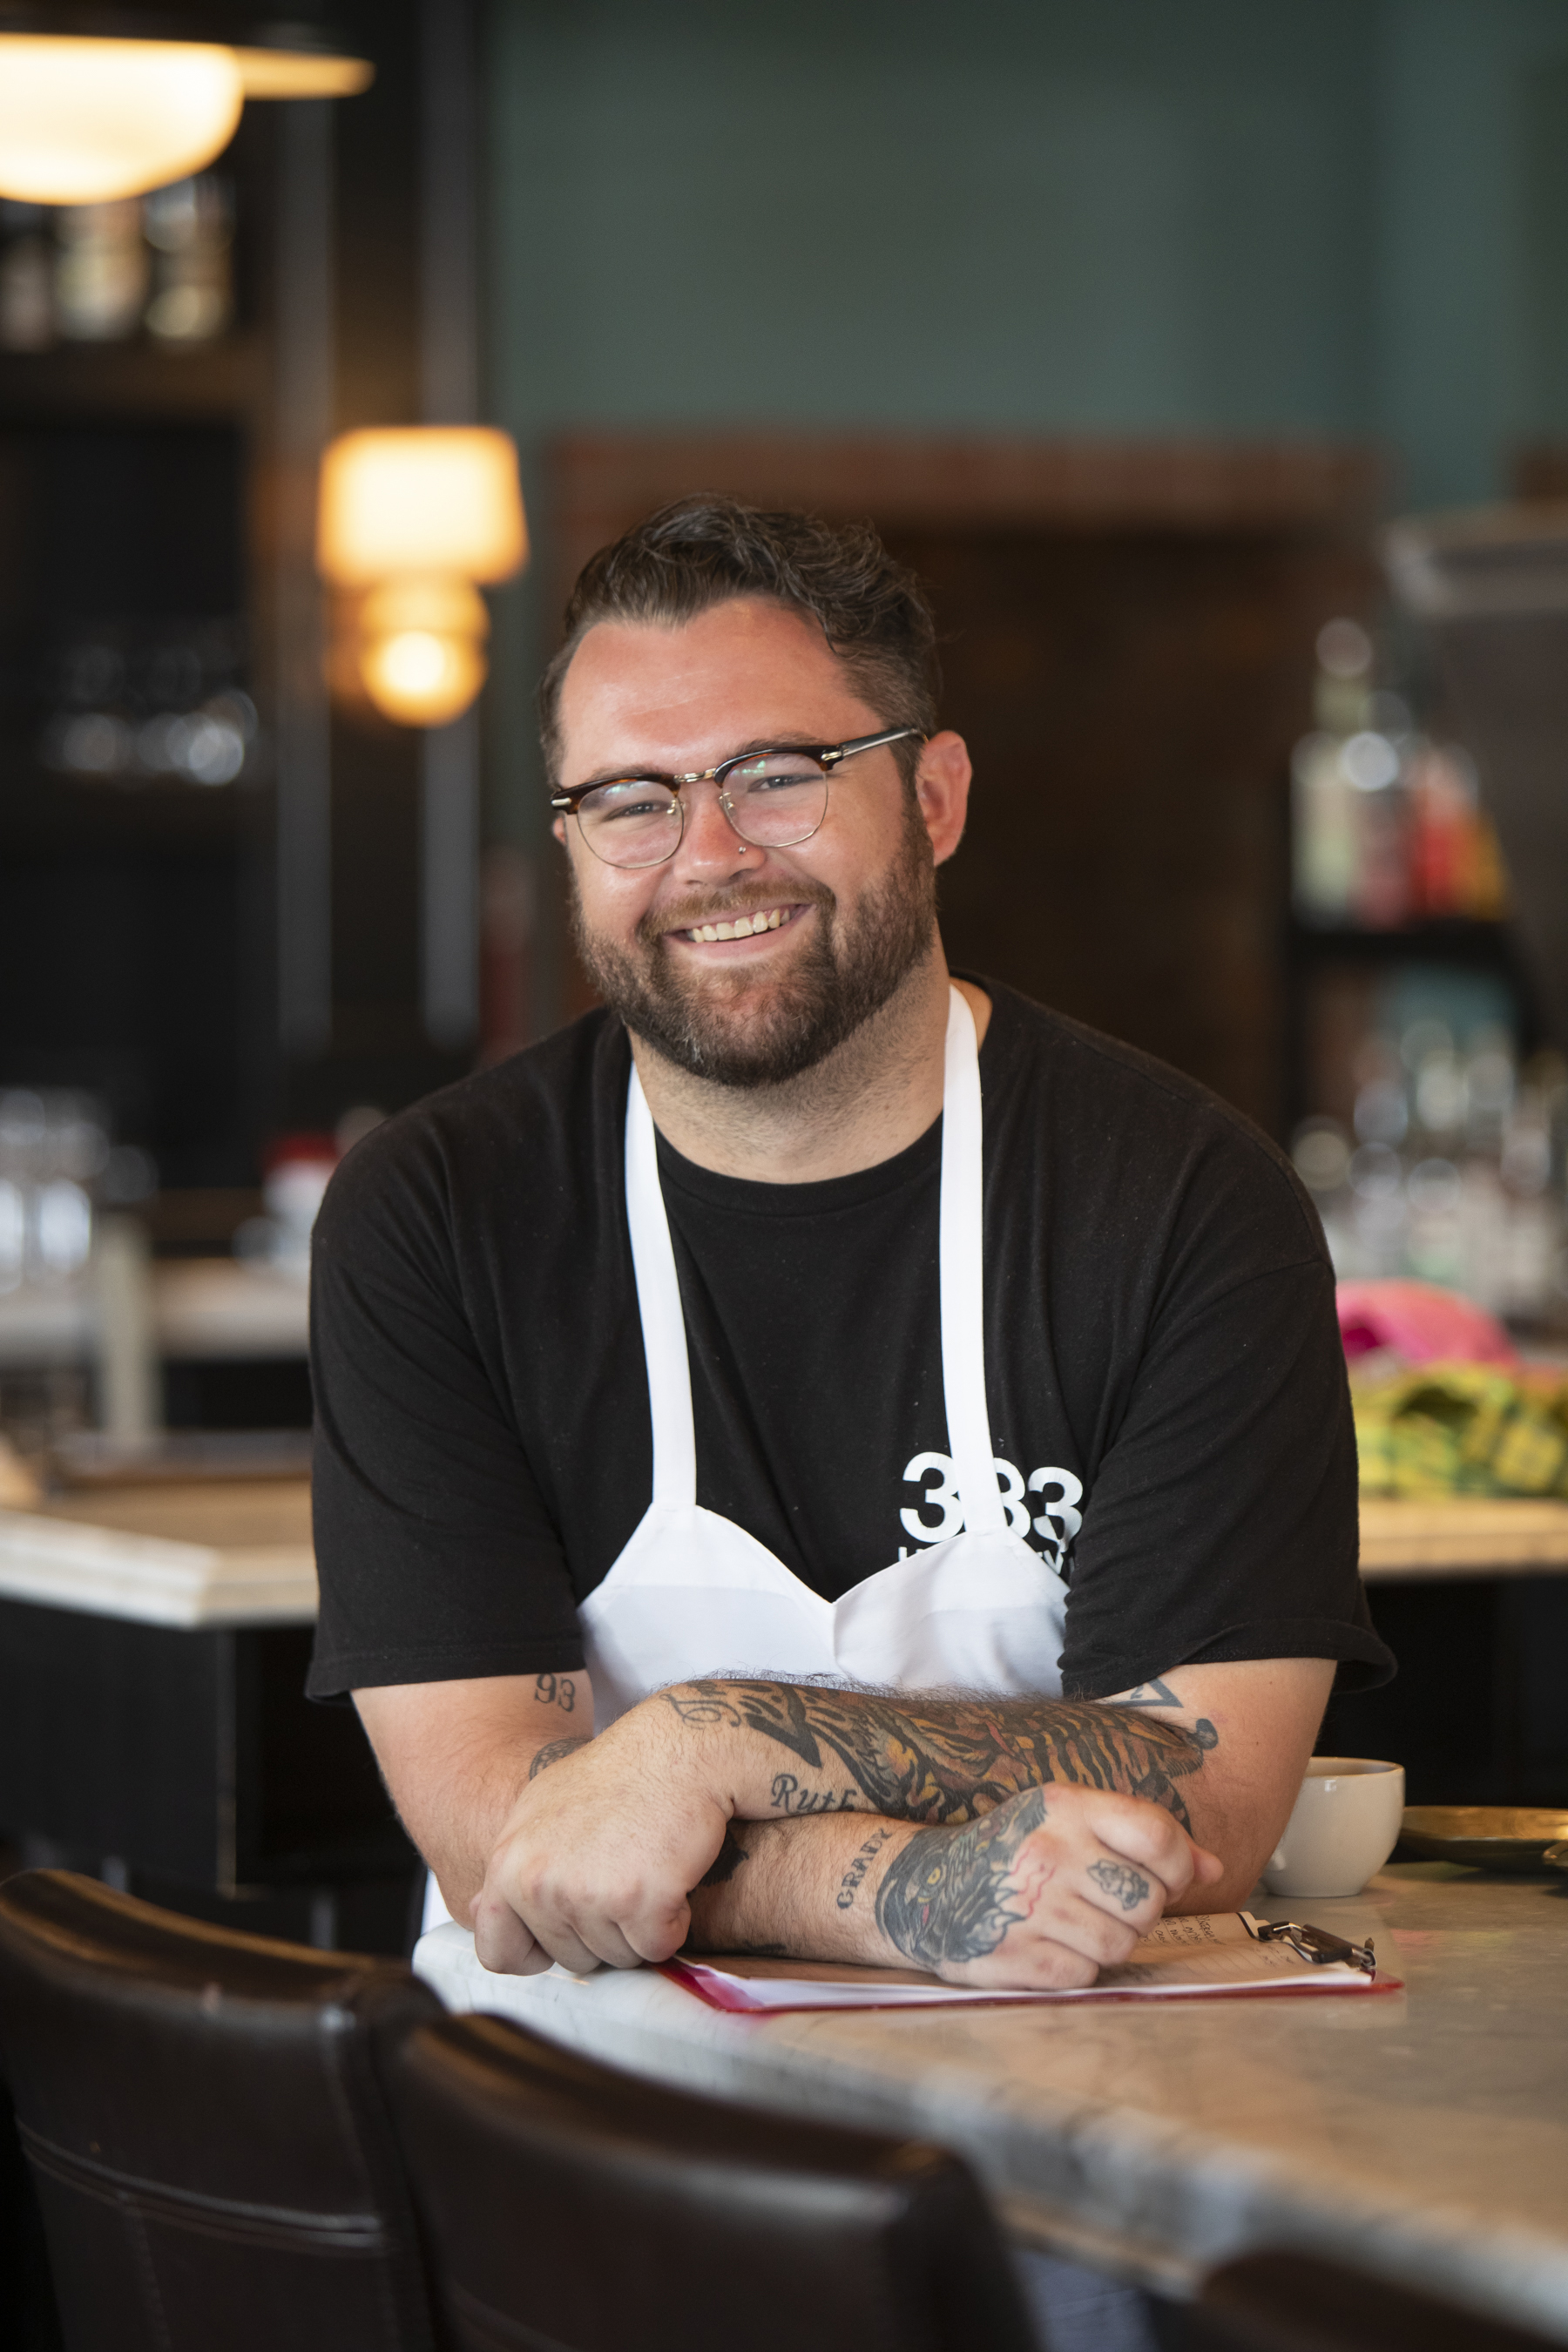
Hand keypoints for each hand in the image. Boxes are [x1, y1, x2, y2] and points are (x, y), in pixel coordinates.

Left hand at [470, 1704, 728, 1976]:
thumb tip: (477, 1909)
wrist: (676, 1748)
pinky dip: (674, 1920)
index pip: (498, 1951)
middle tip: (622, 1868)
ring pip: (618, 1957)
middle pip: (572, 1959)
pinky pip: (657, 1947)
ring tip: (645, 1864)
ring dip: (641, 1925)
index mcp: (507, 1863)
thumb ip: (512, 1866)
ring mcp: (587, 1893)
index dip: (536, 1951)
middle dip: (604, 1929)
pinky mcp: (639, 1901)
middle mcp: (538, 1883)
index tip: (566, 1926)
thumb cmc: (614, 1776)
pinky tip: (671, 1872)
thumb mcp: (539, 1809)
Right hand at [870, 1783, 1223, 1988]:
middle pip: (1148, 1901)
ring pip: (1122, 1944)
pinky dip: (1076, 1965)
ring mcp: (1030, 1907)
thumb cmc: (1014, 1851)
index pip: (1158, 1837)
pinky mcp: (1015, 1956)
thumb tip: (1214, 1868)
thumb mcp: (1070, 1821)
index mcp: (1065, 1807)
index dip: (1177, 1866)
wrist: (924, 1886)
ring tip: (1073, 1921)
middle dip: (1138, 1910)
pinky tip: (1048, 1942)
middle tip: (1103, 1900)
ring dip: (1108, 1940)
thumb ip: (1143, 1838)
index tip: (1161, 1875)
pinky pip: (1086, 1973)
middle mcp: (1048, 1853)